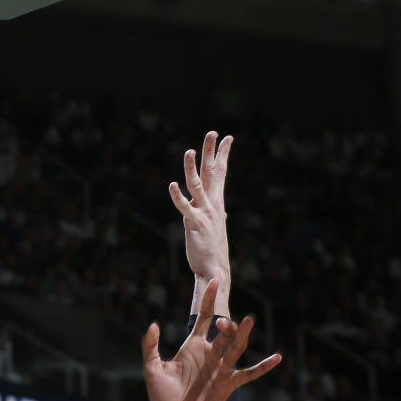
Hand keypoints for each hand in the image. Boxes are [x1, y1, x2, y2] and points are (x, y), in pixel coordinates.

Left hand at [142, 278, 280, 400]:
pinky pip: (249, 373)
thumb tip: (153, 325)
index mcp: (193, 346)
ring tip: (248, 321)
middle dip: (226, 324)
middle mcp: (210, 353)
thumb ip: (150, 347)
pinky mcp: (229, 384)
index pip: (205, 318)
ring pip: (237, 347)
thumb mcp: (152, 369)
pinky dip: (263, 367)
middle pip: (224, 332)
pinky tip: (277, 357)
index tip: (213, 281)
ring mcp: (221, 368)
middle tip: (223, 321)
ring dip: (242, 335)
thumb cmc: (161, 395)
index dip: (209, 300)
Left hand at [170, 132, 231, 296]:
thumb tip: (221, 211)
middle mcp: (212, 204)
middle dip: (211, 151)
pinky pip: (185, 208)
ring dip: (192, 168)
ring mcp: (203, 213)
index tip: (228, 138)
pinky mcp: (193, 224)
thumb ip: (216, 214)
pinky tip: (172, 185)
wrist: (215, 268)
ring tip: (189, 151)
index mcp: (217, 202)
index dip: (223, 155)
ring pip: (197, 185)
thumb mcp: (216, 226)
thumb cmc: (213, 249)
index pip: (221, 173)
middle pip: (211, 172)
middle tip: (212, 132)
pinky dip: (178, 197)